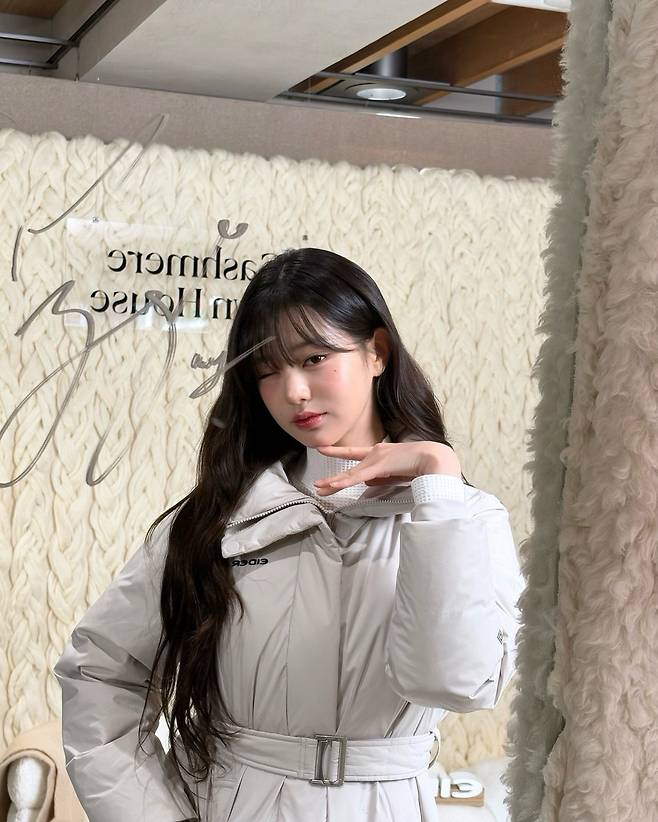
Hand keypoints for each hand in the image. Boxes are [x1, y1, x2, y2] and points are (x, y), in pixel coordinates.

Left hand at [312, 441, 460, 495]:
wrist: (435, 458)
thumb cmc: (422, 465)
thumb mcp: (397, 472)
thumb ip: (382, 477)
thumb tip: (367, 483)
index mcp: (381, 452)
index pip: (355, 453)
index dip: (338, 452)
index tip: (323, 449)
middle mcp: (375, 452)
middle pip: (350, 468)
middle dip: (334, 478)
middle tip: (318, 484)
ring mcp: (376, 459)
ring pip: (350, 474)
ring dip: (334, 483)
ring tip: (319, 488)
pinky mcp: (379, 466)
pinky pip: (357, 477)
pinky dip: (344, 482)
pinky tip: (333, 485)